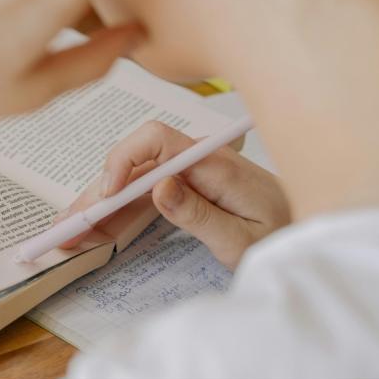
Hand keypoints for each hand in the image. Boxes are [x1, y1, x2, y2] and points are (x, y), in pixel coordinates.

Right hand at [58, 121, 290, 269]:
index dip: (123, 160)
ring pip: (131, 181)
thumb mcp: (244, 239)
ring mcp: (187, 173)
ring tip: (68, 232)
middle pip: (133, 163)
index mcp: (213, 163)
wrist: (312, 233)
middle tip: (66, 225)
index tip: (106, 194)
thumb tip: (158, 187)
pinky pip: (142, 195)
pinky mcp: (184, 188)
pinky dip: (117, 213)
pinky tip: (93, 228)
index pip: (157, 139)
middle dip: (96, 192)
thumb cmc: (284, 236)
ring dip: (99, 205)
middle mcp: (195, 160)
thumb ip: (200, 214)